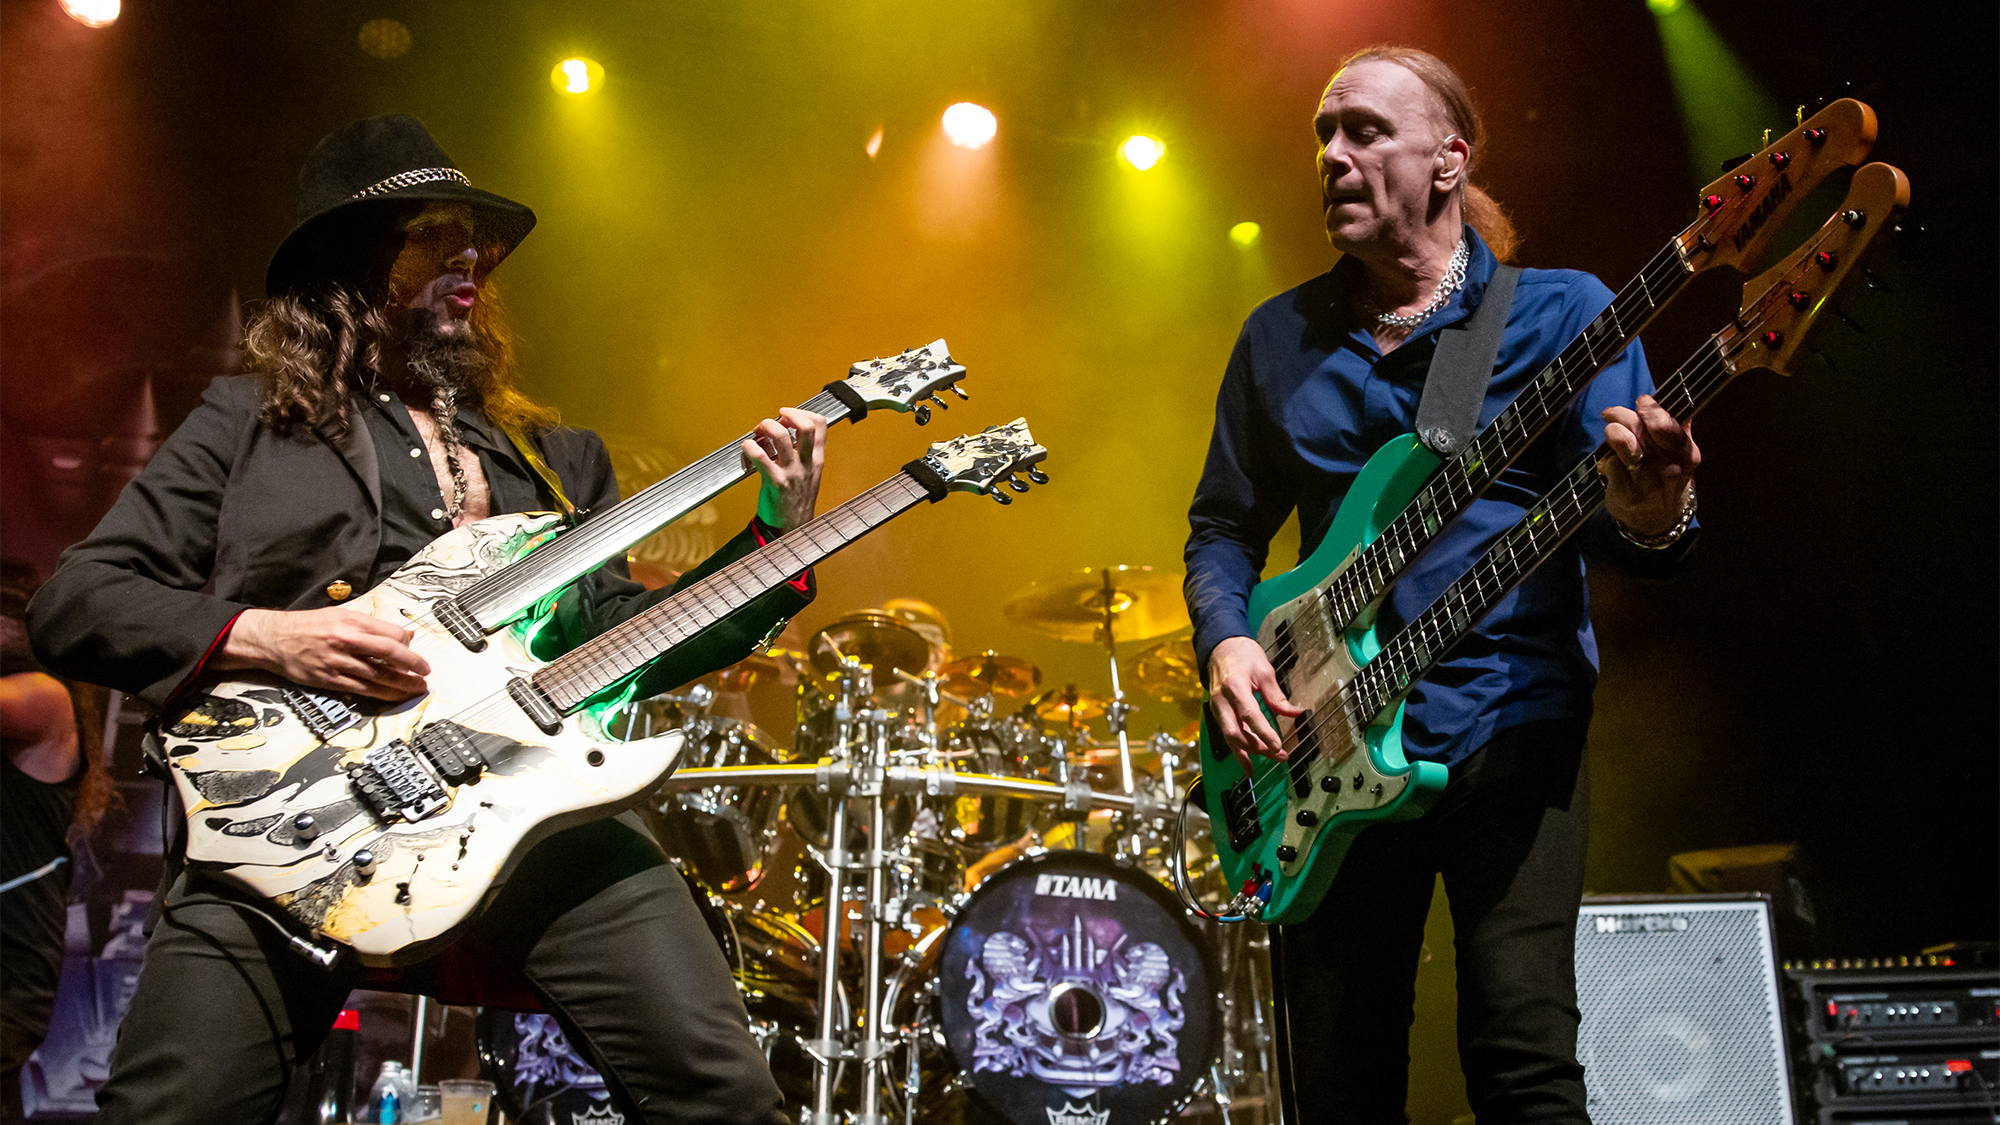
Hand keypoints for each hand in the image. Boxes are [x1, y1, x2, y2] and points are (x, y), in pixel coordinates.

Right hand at [215, 607, 430, 700]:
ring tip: (417, 687)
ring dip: (402, 683)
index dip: (408, 645)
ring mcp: (338, 662)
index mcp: (351, 622)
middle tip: (425, 672)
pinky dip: (381, 694)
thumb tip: (403, 635)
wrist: (274, 639)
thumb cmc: (309, 626)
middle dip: (413, 665)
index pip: (390, 634)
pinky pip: (361, 689)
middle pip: (389, 654)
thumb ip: (373, 625)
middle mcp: (346, 641)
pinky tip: (394, 696)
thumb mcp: (342, 615)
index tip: (416, 652)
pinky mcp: (329, 679)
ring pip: (378, 675)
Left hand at [743, 407, 827, 529]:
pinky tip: (746, 449)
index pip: (820, 425)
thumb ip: (803, 454)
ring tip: (758, 433)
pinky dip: (749, 446)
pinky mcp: (775, 482)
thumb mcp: (810, 475)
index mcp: (816, 460)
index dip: (803, 412)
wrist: (792, 529)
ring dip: (765, 426)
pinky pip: (760, 456)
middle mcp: (806, 463)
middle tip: (773, 421)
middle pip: (804, 425)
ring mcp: (791, 472)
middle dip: (786, 415)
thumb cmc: (796, 501)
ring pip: (780, 435)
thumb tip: (783, 432)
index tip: (788, 414)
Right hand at [1207, 635, 1303, 773]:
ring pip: (1230, 738)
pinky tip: (1249, 763)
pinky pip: (1228, 734)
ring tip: (1270, 760)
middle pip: (1236, 733)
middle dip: (1258, 748)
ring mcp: (1217, 708)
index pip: (1249, 715)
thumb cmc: (1243, 655)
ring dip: (1249, 753)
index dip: (1264, 733)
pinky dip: (1239, 750)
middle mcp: (1222, 701)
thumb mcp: (1264, 671)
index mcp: (1235, 687)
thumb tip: (1296, 713)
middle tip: (1279, 755)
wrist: (1220, 648)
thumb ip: (1277, 696)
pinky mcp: (1217, 713)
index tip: (1278, 746)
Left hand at [1600, 394, 1699, 534]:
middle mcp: (1670, 468)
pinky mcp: (1626, 494)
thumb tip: (1672, 402)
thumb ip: (1677, 429)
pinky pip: (1612, 465)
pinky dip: (1607, 459)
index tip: (1642, 401)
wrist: (1657, 521)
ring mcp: (1648, 483)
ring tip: (1610, 429)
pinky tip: (1609, 461)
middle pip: (1643, 431)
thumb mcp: (1680, 456)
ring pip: (1626, 445)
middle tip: (1612, 413)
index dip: (1652, 411)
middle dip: (1624, 416)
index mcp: (1687, 455)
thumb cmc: (1666, 478)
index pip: (1668, 427)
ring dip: (1614, 432)